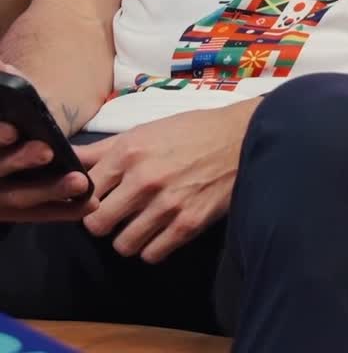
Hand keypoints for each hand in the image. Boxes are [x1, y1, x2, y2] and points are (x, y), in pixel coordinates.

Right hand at [0, 60, 98, 221]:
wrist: (0, 173)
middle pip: (0, 173)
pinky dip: (63, 210)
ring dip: (50, 190)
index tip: (14, 130)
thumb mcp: (0, 110)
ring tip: (79, 181)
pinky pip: (39, 215)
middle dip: (22, 161)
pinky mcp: (15, 215)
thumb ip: (1, 90)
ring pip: (19, 199)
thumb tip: (7, 69)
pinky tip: (89, 204)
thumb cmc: (5, 135)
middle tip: (48, 151)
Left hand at [76, 98, 261, 262]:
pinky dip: (152, 247)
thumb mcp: (145, 131)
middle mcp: (143, 180)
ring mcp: (165, 205)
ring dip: (128, 237)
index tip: (99, 198)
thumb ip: (104, 150)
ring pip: (122, 245)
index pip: (85, 192)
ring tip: (140, 223)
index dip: (88, 198)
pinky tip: (160, 231)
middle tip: (117, 214)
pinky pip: (151, 254)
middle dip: (104, 221)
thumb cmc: (190, 131)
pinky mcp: (187, 225)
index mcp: (129, 152)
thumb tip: (69, 159)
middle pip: (97, 224)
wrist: (240, 138)